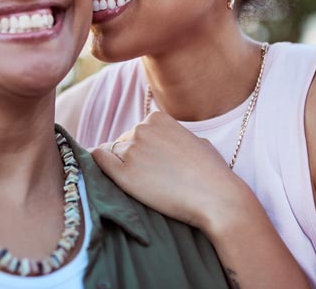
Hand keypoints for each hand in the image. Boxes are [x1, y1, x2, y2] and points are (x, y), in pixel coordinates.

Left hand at [92, 110, 252, 234]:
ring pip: (112, 153)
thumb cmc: (211, 172)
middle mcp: (141, 128)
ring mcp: (131, 149)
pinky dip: (98, 165)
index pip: (136, 131)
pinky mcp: (124, 173)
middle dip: (131, 158)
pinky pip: (99, 160)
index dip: (142, 150)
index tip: (152, 165)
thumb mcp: (194, 140)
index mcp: (156, 117)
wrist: (217, 198)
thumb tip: (162, 143)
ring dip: (120, 167)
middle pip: (123, 142)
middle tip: (149, 179)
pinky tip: (101, 174)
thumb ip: (173, 136)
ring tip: (141, 185)